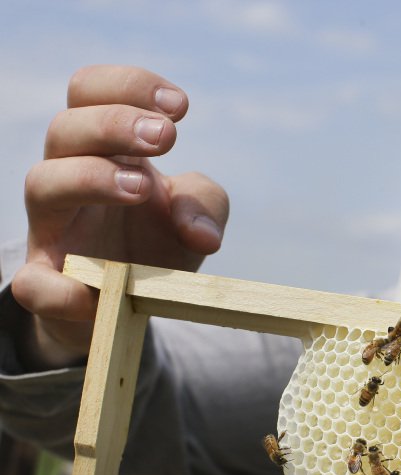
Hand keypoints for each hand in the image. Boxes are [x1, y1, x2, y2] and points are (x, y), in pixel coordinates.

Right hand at [12, 65, 229, 368]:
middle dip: (115, 123)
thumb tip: (202, 233)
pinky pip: (34, 283)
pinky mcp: (48, 284)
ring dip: (91, 177)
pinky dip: (59, 287)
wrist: (134, 304)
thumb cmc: (159, 243)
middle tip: (167, 137)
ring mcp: (52, 230)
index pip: (91, 91)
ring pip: (42, 183)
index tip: (181, 106)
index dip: (129, 86)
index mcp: (104, 150)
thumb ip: (207, 207)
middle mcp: (68, 179)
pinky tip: (95, 289)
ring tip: (142, 187)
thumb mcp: (197, 216)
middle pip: (64, 128)